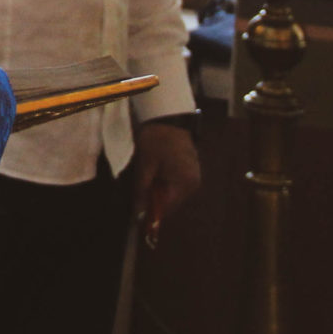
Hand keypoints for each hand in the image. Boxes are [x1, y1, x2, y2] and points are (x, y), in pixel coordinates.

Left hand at [132, 119, 201, 246]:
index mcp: (184, 184)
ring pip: (174, 193)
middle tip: (140, 189)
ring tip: (148, 176)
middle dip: (155, 199)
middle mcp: (193, 184)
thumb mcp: (145, 165)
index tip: (138, 215)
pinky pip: (177, 184)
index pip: (167, 208)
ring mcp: (194, 177)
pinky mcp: (191, 170)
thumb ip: (142, 189)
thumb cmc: (156, 141)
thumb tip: (138, 211)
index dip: (152, 213)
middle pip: (171, 202)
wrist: (169, 118)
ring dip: (160, 190)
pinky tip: (157, 172)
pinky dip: (165, 183)